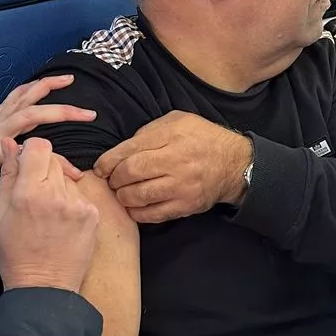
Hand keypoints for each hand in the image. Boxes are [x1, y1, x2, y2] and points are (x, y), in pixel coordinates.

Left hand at [0, 75, 95, 220]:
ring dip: (44, 86)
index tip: (74, 175)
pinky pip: (10, 101)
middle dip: (62, 109)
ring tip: (67, 79)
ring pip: (19, 97)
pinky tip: (37, 89)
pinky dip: (28, 90)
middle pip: (30, 110)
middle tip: (89, 112)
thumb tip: (21, 207)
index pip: (31, 148)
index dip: (56, 160)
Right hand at [0, 137, 98, 292]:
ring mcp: (77, 204)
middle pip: (54, 159)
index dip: (31, 152)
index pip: (38, 146)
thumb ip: (8, 174)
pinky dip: (71, 203)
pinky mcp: (92, 215)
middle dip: (43, 170)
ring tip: (48, 213)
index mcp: (27, 192)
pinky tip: (61, 223)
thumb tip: (10, 143)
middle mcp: (55, 194)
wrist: (43, 286)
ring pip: (67, 177)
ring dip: (57, 187)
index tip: (27, 166)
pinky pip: (80, 195)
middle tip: (34, 194)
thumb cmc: (14, 252)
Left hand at [94, 112, 251, 223]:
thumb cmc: (202, 138)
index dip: (108, 161)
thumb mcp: (178, 121)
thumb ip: (149, 131)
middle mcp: (176, 161)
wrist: (234, 164)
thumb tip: (122, 149)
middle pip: (131, 173)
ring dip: (123, 196)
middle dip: (114, 179)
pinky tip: (135, 204)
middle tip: (112, 179)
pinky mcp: (185, 205)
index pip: (129, 151)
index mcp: (172, 136)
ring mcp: (181, 186)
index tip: (100, 168)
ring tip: (123, 191)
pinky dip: (137, 211)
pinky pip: (152, 214)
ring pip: (138, 196)